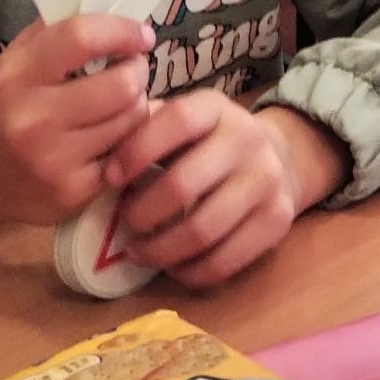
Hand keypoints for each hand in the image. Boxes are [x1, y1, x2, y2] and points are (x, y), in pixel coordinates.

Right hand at [0, 14, 154, 238]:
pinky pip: (126, 154)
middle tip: (130, 69)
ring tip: (119, 103)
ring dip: (136, 105)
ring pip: (131, 119)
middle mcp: (34, 120)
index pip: (81, 38)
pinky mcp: (73, 192)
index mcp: (18, 76)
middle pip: (121, 84)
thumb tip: (117, 4)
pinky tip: (110, 135)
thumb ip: (62, 30)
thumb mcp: (20, 57)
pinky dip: (127, 141)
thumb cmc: (7, 103)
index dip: (121, 30)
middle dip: (136, 71)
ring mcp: (54, 161)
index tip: (141, 34)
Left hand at [105, 97, 348, 287]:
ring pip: (203, 231)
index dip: (137, 151)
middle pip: (184, 185)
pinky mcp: (277, 222)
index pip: (177, 120)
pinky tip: (171, 265)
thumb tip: (99, 155)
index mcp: (216, 108)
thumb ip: (147, 127)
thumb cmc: (210, 141)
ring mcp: (267, 181)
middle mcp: (247, 139)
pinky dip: (189, 271)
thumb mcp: (185, 118)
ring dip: (160, 250)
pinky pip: (225, 261)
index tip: (109, 178)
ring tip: (138, 251)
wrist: (281, 157)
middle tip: (124, 223)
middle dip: (143, 212)